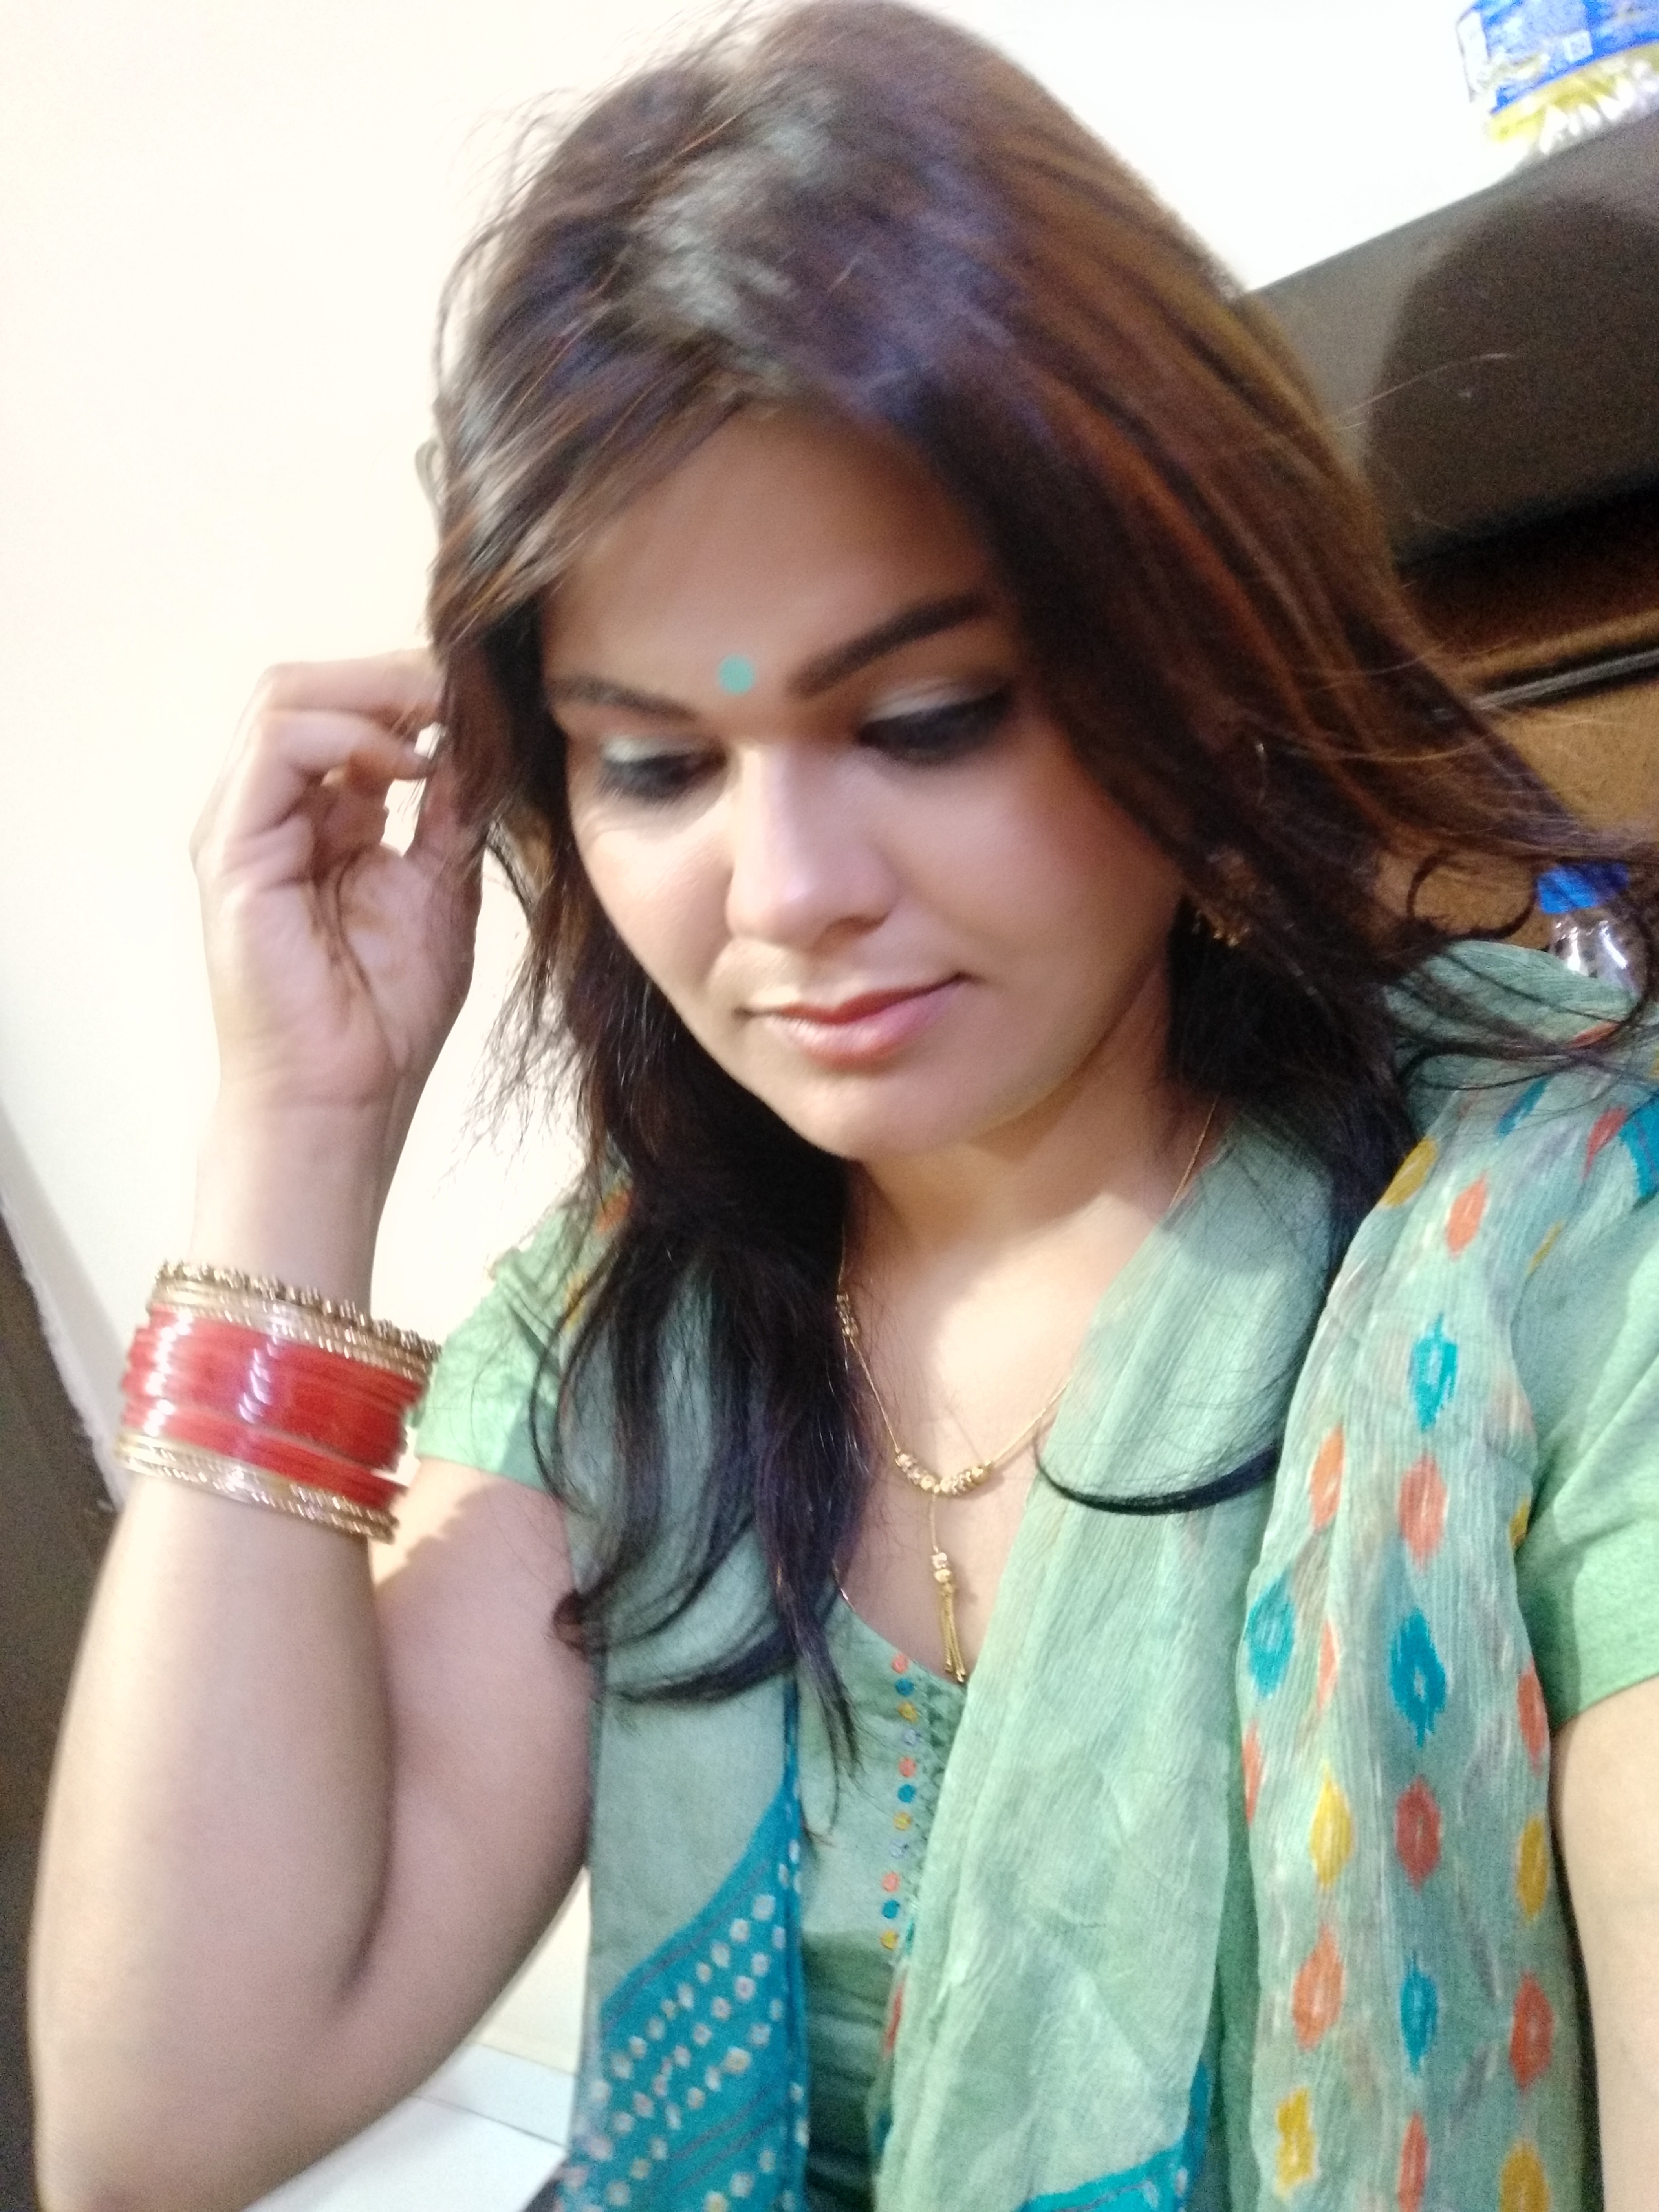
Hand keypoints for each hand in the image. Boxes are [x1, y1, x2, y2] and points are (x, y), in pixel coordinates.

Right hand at [191, 652, 482, 1173]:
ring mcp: (241, 826)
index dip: (412, 691)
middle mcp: (270, 812)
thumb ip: (451, 813)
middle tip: (464, 687)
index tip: (482, 698)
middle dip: (390, 675)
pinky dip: (346, 736)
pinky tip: (409, 763)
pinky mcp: (230, 848)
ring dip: (371, 693)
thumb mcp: (441, 887)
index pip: (348, 713)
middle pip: (309, 688)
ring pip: (286, 700)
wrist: (344, 1095)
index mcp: (319, 818)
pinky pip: (275, 748)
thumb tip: (482, 739)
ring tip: (440, 717)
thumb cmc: (385, 1013)